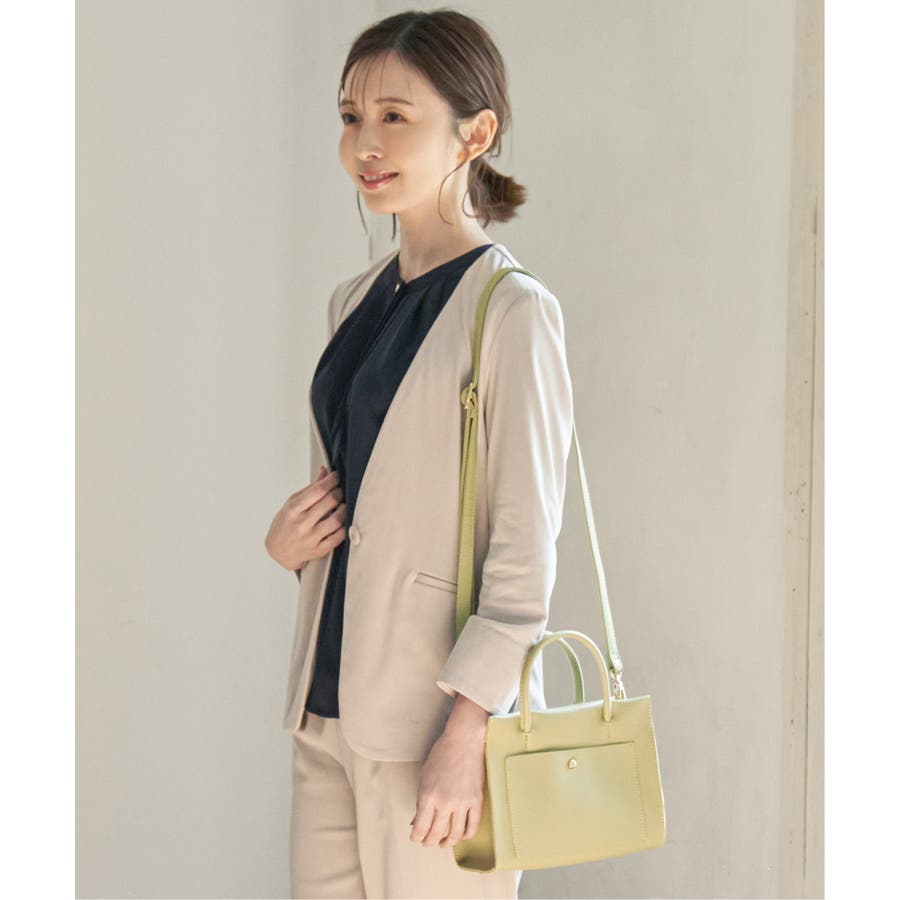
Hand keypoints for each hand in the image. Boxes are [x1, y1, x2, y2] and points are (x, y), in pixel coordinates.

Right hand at [264, 465, 345, 570]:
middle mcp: (302, 523)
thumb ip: (311, 488)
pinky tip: (342, 521)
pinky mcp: (319, 550)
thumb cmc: (285, 524)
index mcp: (293, 509)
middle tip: (340, 490)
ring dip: (344, 509)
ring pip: (337, 519)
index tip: (337, 476)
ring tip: (342, 505)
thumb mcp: (292, 503)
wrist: (278, 551)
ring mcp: (311, 538)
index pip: (318, 490)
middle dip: (339, 492)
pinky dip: (344, 526)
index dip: (332, 480)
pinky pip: (338, 537)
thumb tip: (325, 471)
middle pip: (330, 502)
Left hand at [409, 705, 487, 848]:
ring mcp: (462, 803)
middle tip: (428, 842)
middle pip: (436, 834)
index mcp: (427, 795)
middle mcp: (444, 802)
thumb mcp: (425, 775)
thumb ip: (421, 799)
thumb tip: (417, 819)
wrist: (464, 740)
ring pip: (455, 834)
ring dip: (447, 843)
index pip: (420, 827)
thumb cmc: (442, 753)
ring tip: (443, 843)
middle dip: (429, 841)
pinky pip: (472, 826)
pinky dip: (466, 835)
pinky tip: (461, 836)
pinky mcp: (476, 800)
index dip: (417, 836)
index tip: (416, 837)